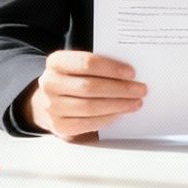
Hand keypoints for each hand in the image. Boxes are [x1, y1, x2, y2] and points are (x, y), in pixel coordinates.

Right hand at [22, 50, 145, 140]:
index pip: (87, 63)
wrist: (47, 101)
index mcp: (56, 62)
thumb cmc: (71, 80)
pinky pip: (88, 123)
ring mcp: (52, 106)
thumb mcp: (76, 66)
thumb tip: (129, 75)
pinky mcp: (59, 126)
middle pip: (90, 87)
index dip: (111, 68)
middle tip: (140, 89)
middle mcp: (49, 83)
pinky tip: (120, 113)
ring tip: (135, 102)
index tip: (131, 73)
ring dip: (118, 105)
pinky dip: (107, 118)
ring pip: (90, 107)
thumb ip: (97, 66)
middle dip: (120, 89)